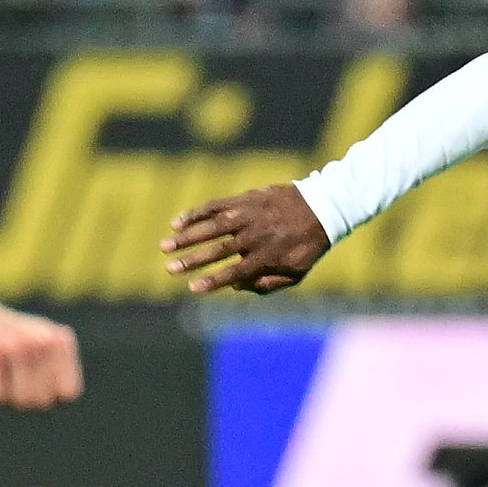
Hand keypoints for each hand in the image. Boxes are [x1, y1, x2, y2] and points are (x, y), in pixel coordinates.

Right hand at [0, 294, 82, 408]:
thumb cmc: (2, 337)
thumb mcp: (39, 347)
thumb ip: (58, 372)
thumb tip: (67, 395)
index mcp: (59, 341)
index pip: (67, 393)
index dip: (45, 392)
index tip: (30, 372)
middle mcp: (43, 342)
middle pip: (42, 401)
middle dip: (22, 395)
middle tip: (8, 369)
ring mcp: (16, 347)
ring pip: (20, 401)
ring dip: (3, 393)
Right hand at [164, 180, 330, 293]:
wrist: (323, 207)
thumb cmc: (307, 245)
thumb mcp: (296, 273)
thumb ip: (268, 285)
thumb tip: (236, 287)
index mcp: (267, 256)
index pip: (234, 272)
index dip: (212, 281)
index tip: (192, 287)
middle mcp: (255, 236)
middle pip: (218, 250)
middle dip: (191, 260)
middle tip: (168, 268)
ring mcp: (248, 215)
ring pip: (213, 227)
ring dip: (187, 236)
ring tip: (165, 246)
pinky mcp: (244, 199)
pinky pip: (215, 206)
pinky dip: (196, 213)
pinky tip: (177, 222)